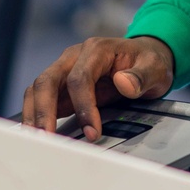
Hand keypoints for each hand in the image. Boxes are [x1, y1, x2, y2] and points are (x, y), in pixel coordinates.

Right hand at [20, 35, 174, 138]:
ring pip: (38, 89)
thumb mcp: (155, 67)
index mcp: (96, 49)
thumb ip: (142, 75)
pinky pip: (42, 98)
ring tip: (36, 139)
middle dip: (44, 110)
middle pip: (48, 80)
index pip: (80, 78)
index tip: (92, 131)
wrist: (144, 58)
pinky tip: (37, 132)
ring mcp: (65, 70)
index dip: (83, 106)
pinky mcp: (62, 86)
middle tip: (47, 137)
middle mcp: (74, 57)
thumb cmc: (149, 62)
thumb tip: (124, 83)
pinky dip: (35, 114)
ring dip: (34, 114)